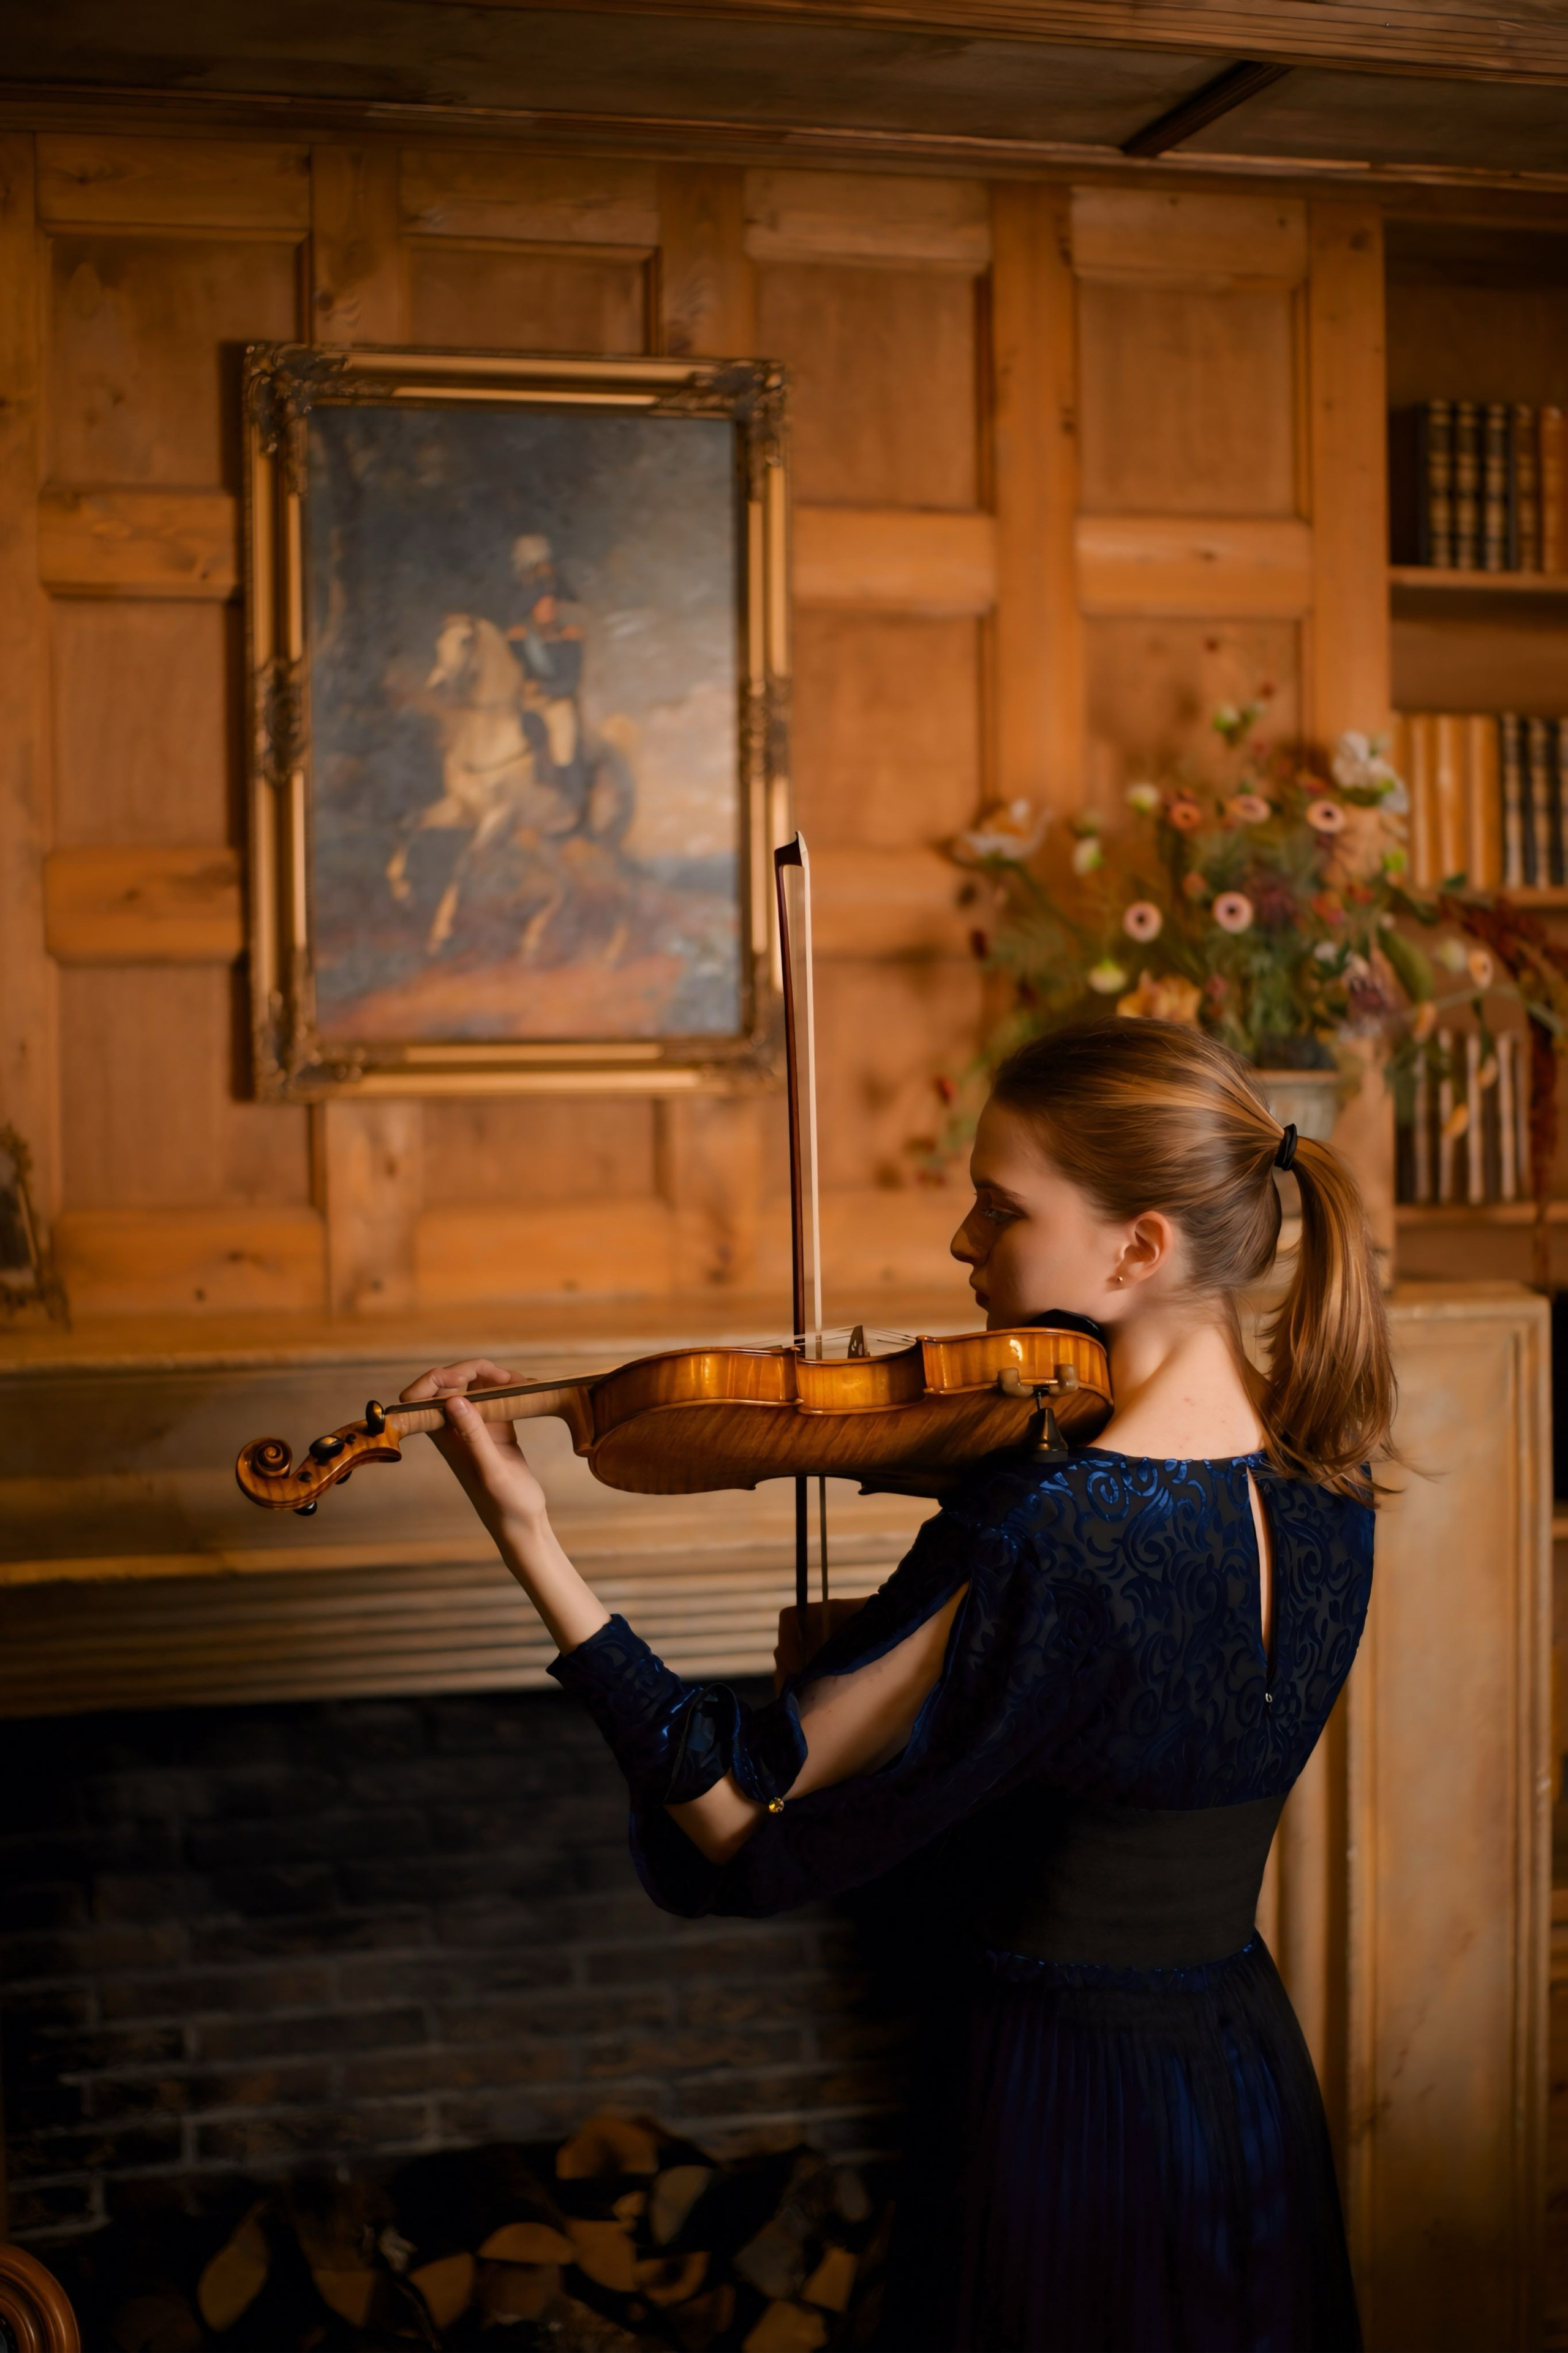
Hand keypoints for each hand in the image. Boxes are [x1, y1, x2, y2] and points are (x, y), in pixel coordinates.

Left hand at [400, 1360, 547, 1540]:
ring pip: (475, 1387)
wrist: (524, 1524)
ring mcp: (476, 1427)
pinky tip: (531, 1389)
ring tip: (523, 1382)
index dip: (434, 1380)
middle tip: (507, 1377)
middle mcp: (455, 1429)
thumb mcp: (491, 1470)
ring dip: (495, 1377)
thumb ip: (473, 1435)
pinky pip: (497, 1397)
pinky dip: (512, 1388)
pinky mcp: (496, 1428)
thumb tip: (453, 1400)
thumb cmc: (505, 1505)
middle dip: (473, 1371)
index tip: (462, 1378)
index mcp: (444, 1438)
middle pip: (449, 1384)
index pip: (419, 1398)